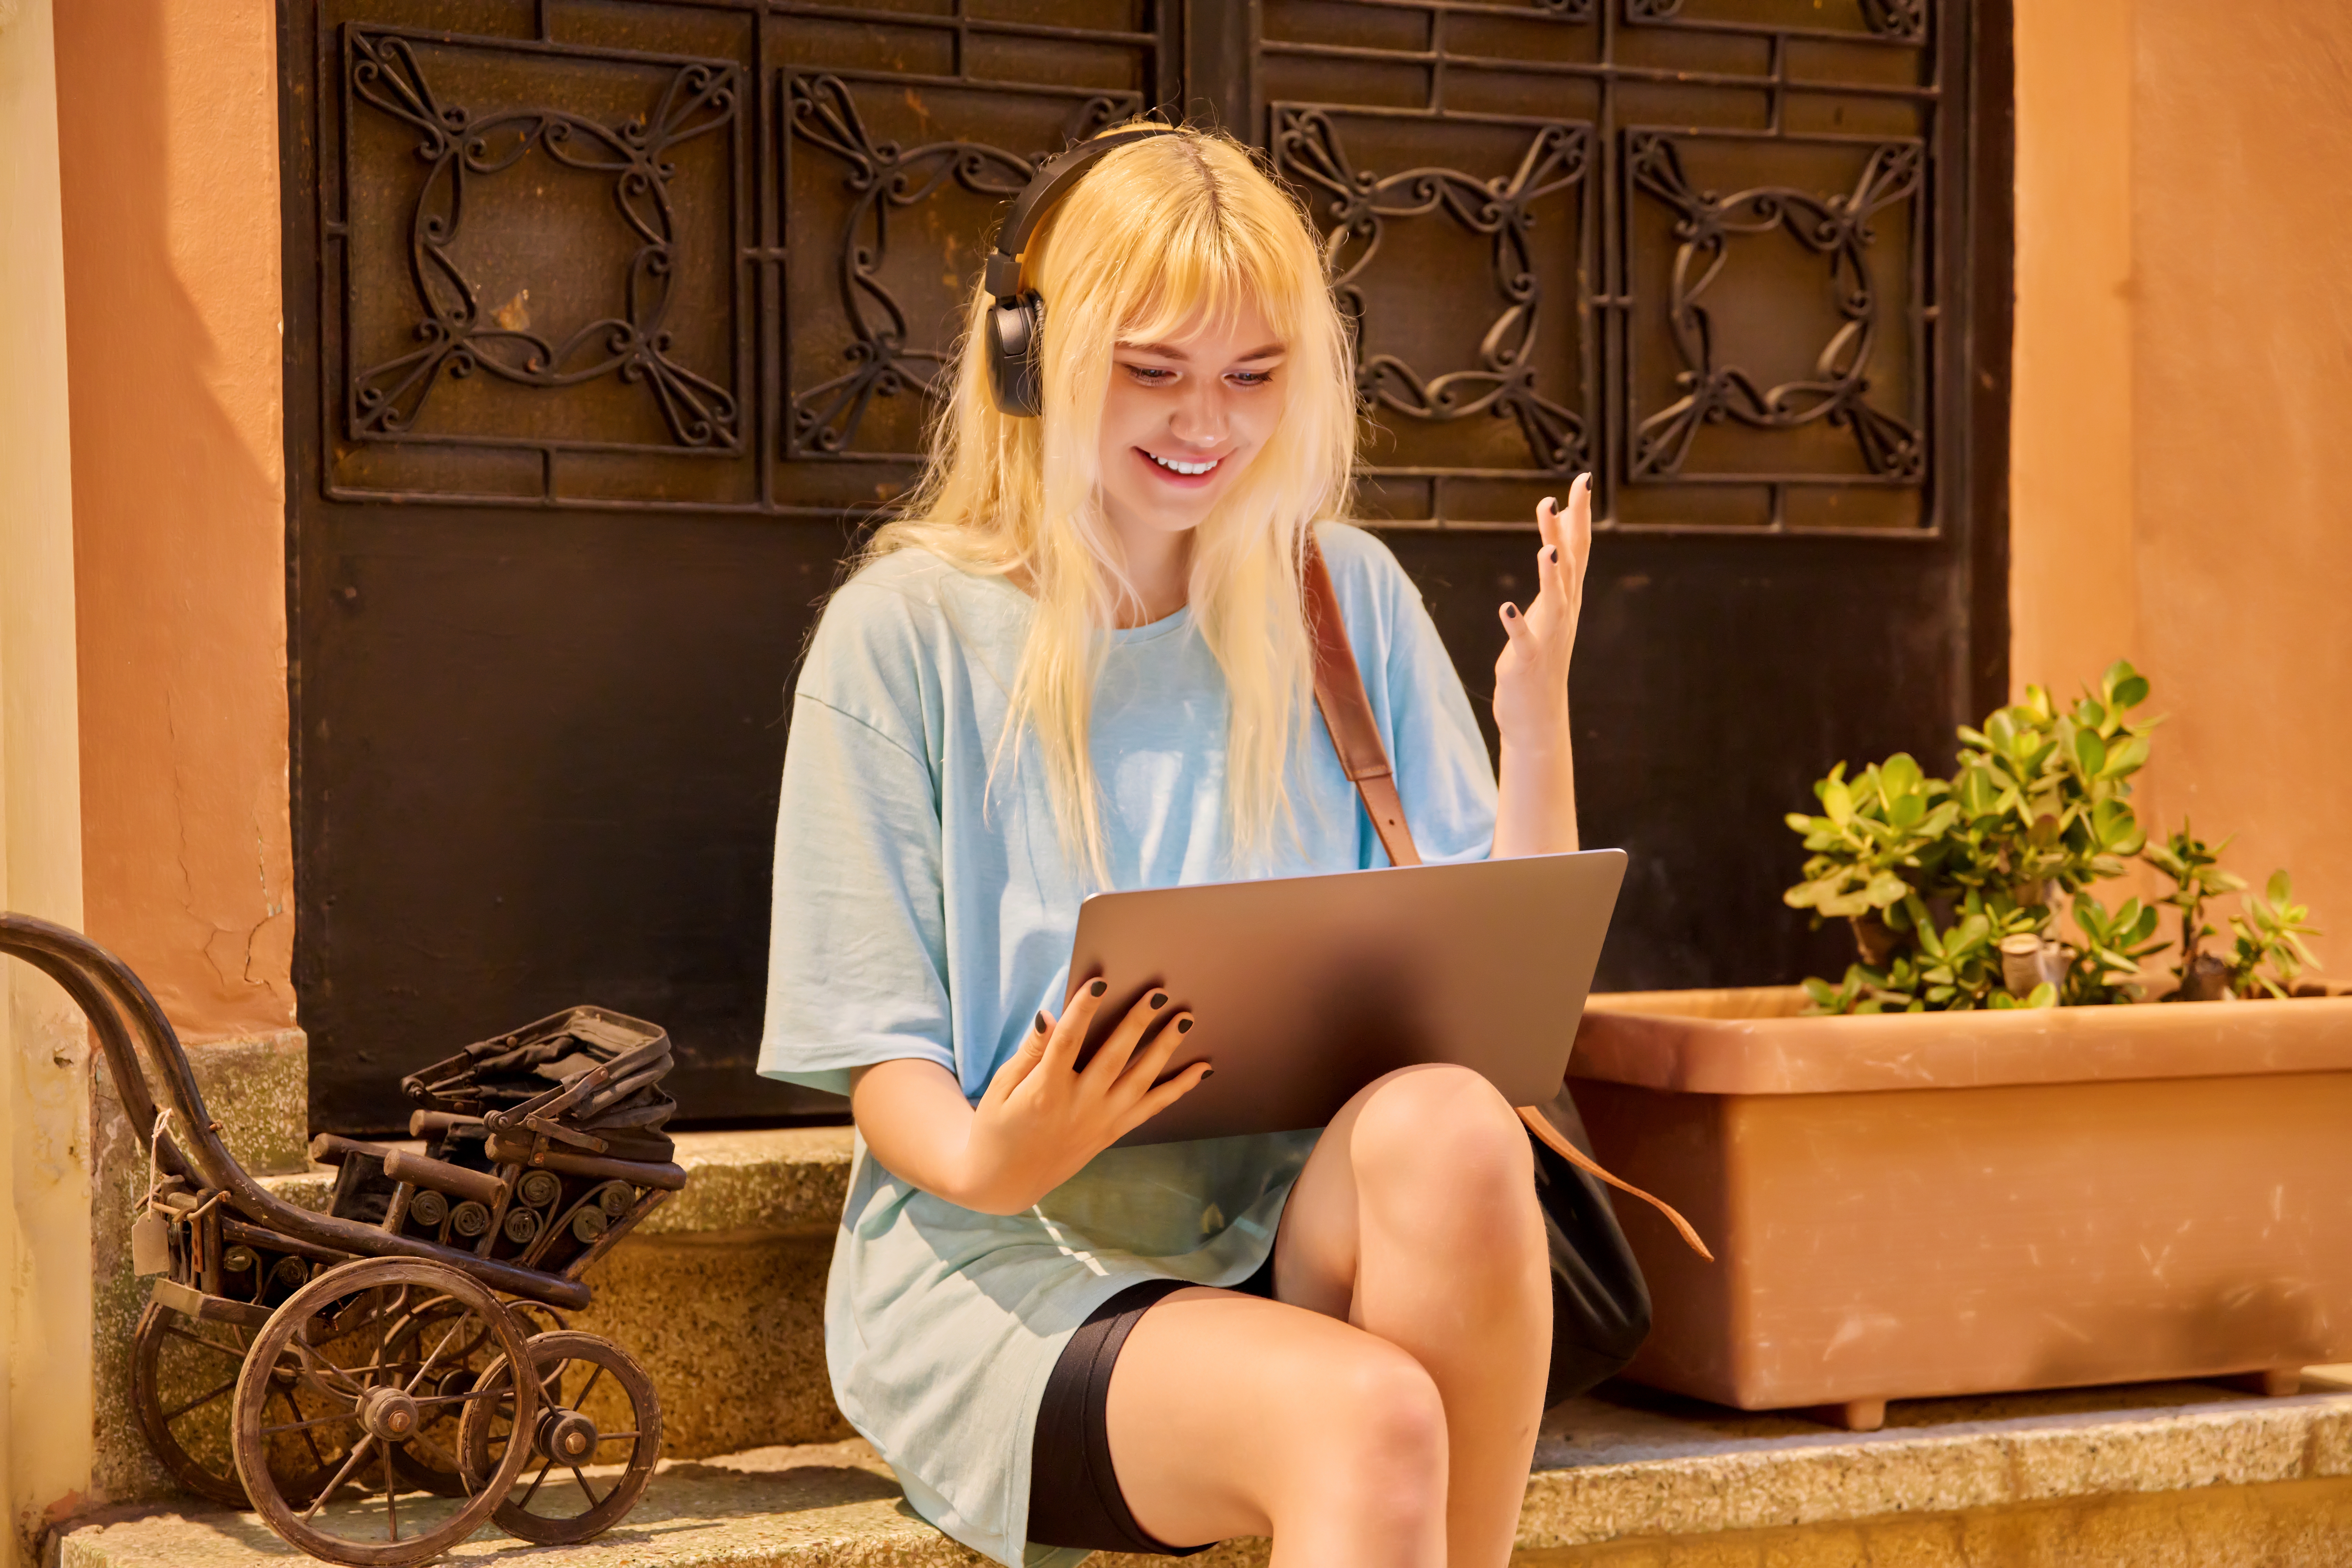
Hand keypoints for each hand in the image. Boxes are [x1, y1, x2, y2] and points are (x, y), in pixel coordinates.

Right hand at [958, 978, 1209, 1214]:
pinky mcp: (1113, 1132)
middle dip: (1137, 1023)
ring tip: (1185, 1020)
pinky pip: (1152, 1108)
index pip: (1066, 1043)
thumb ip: (1030, 1053)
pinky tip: (1202, 1069)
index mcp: (1044, 1093)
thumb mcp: (1001, 1088)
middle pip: (1113, 1058)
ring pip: (1140, 1081)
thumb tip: (1049, 1016)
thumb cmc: (998, 1126)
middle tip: (1159, 993)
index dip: (1083, 1010)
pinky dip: (1179, 1088)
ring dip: (1165, 1049)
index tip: (1099, 982)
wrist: (1006, 1181)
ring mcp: (1100, 1121)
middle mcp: (1078, 1107)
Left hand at [1492, 473, 1592, 749]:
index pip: (1577, 548)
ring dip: (1550, 575)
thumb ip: (1554, 574)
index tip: (1583, 479)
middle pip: (1570, 563)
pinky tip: (1506, 608)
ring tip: (1546, 549)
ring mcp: (1547, 637)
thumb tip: (1557, 534)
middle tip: (1568, 493)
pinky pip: (1523, 640)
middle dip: (1569, 528)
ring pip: (1553, 600)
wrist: (1537, 715)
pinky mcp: (1526, 661)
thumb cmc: (1539, 658)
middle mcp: (1563, 613)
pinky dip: (1516, 624)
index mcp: (1566, 598)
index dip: (1579, 514)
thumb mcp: (1549, 610)